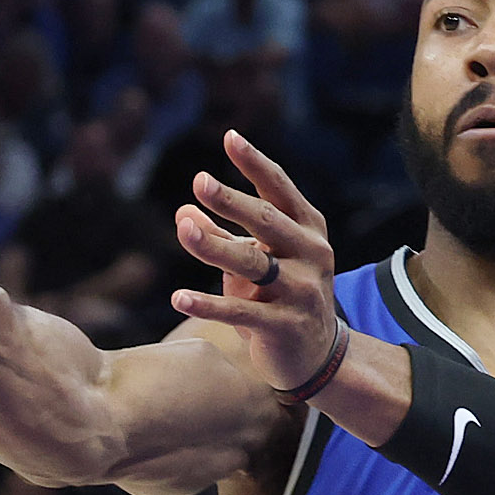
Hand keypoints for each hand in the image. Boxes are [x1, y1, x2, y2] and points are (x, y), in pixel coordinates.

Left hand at [169, 132, 338, 391]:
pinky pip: (242, 312)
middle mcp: (310, 254)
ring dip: (214, 246)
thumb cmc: (278, 296)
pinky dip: (209, 304)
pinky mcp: (285, 326)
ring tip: (183, 230)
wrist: (316, 356)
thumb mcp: (252, 262)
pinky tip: (179, 297)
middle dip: (232, 200)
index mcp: (307, 229)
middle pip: (267, 221)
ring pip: (253, 264)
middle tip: (200, 181)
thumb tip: (183, 211)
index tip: (230, 137)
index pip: (279, 189)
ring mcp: (301, 291)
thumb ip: (220, 236)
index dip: (254, 164)